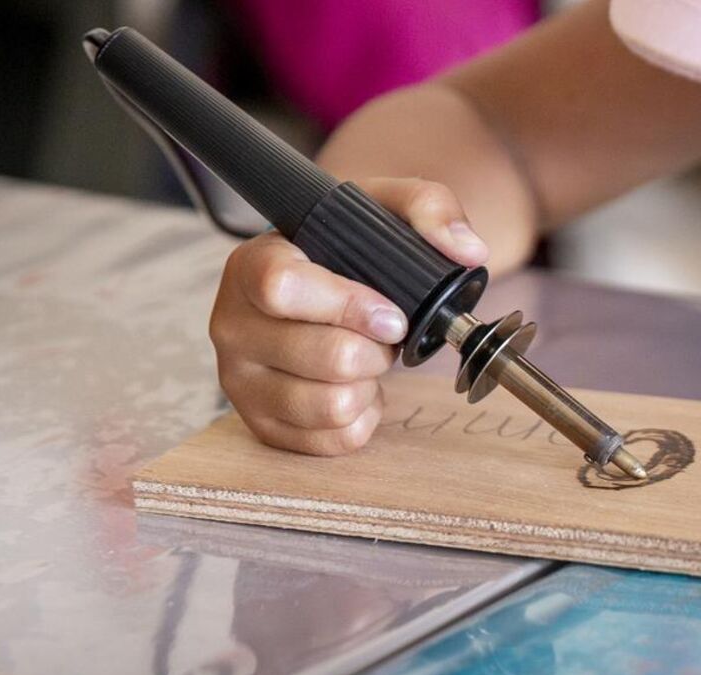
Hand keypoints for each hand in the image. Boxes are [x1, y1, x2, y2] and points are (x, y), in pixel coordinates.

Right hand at [208, 178, 487, 454]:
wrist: (320, 290)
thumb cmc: (347, 252)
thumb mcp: (386, 210)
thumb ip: (430, 208)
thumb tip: (467, 249)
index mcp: (251, 264)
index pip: (281, 287)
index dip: (350, 305)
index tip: (392, 316)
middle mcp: (232, 323)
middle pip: (328, 357)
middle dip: (377, 350)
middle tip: (383, 334)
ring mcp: (240, 379)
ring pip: (332, 405)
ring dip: (371, 385)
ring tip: (367, 359)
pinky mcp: (261, 424)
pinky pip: (334, 439)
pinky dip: (363, 417)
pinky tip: (357, 388)